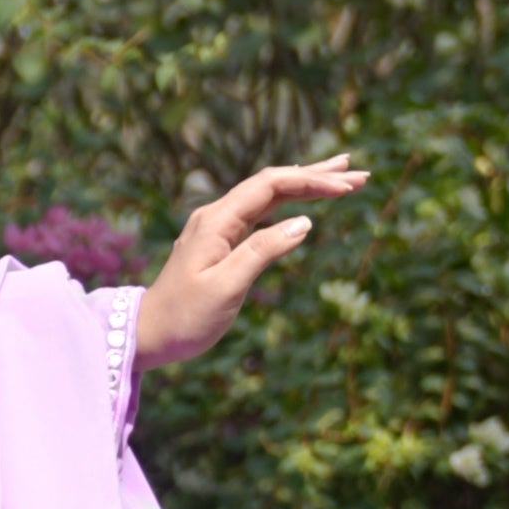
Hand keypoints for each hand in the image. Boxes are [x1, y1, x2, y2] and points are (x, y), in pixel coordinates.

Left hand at [136, 155, 366, 370]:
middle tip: (359, 174)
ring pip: (268, 196)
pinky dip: (288, 204)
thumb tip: (304, 222)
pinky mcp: (221, 242)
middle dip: (316, 177)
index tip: (346, 187)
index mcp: (216, 221)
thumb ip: (262, 252)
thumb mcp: (226, 287)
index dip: (311, 181)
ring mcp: (218, 227)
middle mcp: (217, 216)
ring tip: (343, 177)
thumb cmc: (185, 316)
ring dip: (305, 186)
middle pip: (273, 184)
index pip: (271, 186)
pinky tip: (304, 200)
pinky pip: (260, 213)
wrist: (149, 333)